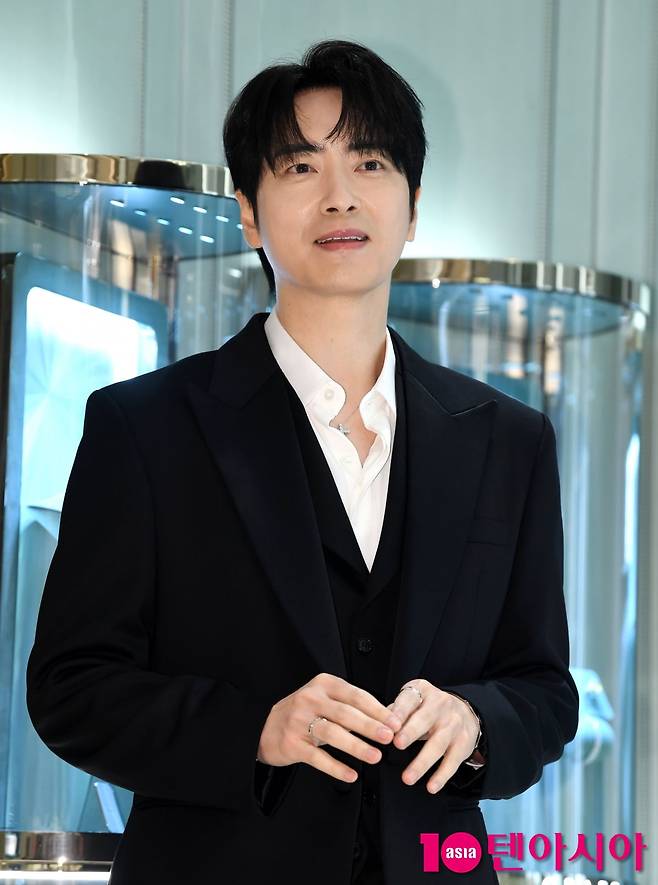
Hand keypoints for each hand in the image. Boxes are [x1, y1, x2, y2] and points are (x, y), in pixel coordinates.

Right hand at [257, 673, 401, 782]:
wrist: (267, 728)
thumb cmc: (305, 713)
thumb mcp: (325, 698)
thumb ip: (350, 704)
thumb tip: (387, 717)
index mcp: (323, 684)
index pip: (355, 695)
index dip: (377, 709)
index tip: (395, 722)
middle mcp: (309, 699)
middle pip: (345, 713)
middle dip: (370, 726)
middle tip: (390, 737)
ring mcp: (298, 721)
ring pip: (332, 734)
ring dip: (356, 746)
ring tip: (376, 757)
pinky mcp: (292, 744)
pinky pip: (318, 758)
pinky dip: (336, 768)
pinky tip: (352, 775)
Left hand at [386, 680, 481, 793]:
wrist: (464, 711)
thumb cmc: (428, 708)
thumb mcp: (414, 701)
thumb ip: (396, 711)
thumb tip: (379, 724)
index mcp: (423, 692)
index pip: (410, 699)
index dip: (399, 712)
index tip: (390, 726)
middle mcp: (440, 705)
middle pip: (424, 720)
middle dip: (411, 732)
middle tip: (397, 744)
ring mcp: (453, 724)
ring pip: (438, 744)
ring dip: (422, 762)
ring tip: (407, 778)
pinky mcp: (464, 743)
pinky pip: (453, 761)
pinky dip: (442, 775)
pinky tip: (431, 786)